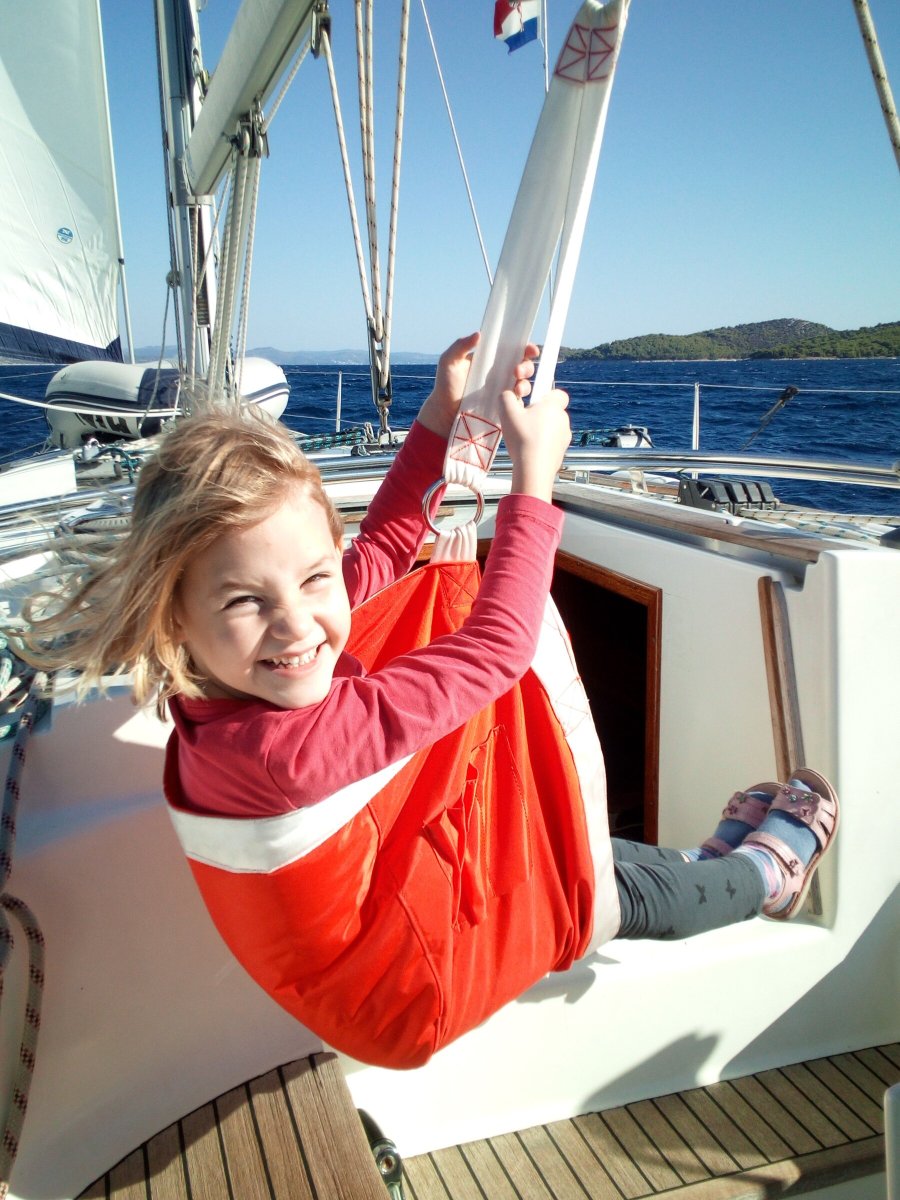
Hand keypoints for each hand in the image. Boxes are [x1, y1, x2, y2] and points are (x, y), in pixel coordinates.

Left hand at [416, 333, 539, 438]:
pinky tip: (514, 397)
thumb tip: (479, 334)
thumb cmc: (446, 386)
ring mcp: (503, 390)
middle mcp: (500, 374)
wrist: (445, 414)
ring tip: (517, 388)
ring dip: (525, 383)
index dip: (524, 347)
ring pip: (524, 383)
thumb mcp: (449, 362)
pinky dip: (521, 398)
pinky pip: (518, 402)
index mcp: (490, 360)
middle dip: (527, 366)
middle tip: (517, 371)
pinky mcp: (504, 406)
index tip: (530, 349)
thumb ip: (460, 346)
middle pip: (523, 365)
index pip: (511, 350)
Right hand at [500, 387, 570, 502]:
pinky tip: (529, 450)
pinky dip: (542, 444)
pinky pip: (552, 443)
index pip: (557, 392)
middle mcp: (563, 420)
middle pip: (552, 411)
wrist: (534, 470)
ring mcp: (564, 437)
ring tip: (524, 437)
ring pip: (552, 427)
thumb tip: (507, 395)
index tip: (533, 400)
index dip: (545, 394)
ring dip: (540, 430)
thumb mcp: (507, 412)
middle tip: (523, 420)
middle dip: (539, 413)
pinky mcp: (561, 452)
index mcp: (553, 406)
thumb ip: (506, 397)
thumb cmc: (523, 440)